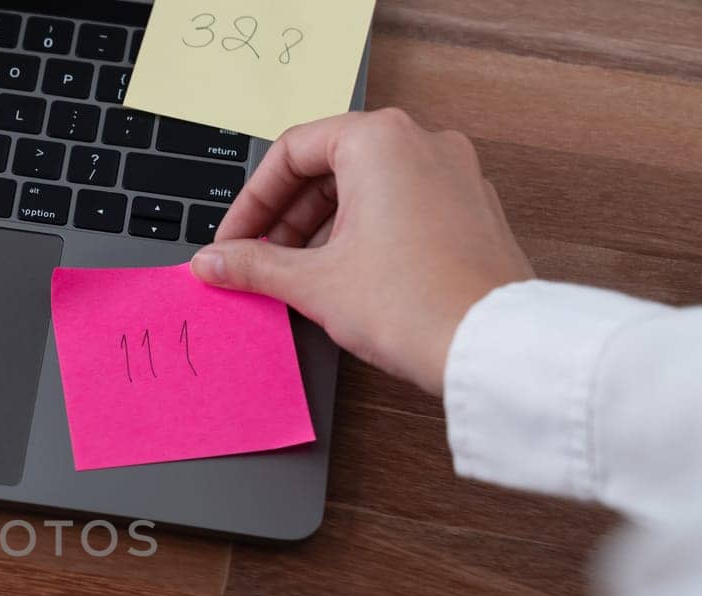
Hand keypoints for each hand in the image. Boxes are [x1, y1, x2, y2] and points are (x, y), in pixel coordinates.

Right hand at [191, 108, 534, 394]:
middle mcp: (423, 143)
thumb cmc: (414, 304)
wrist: (489, 347)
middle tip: (259, 260)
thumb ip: (253, 265)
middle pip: (329, 165)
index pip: (291, 151)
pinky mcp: (471, 209)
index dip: (251, 201)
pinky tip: (348, 278)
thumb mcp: (312, 282)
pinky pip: (403, 205)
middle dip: (286, 217)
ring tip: (301, 276)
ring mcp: (455, 174)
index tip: (233, 240)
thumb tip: (212, 262)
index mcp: (380, 141)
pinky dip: (365, 232)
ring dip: (322, 227)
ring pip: (366, 186)